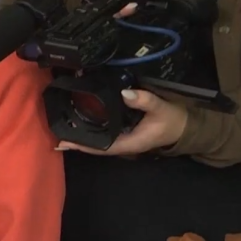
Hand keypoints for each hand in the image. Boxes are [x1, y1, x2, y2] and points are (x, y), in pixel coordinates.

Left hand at [55, 89, 187, 154]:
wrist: (184, 126)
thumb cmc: (172, 120)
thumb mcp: (160, 108)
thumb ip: (144, 101)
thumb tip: (125, 93)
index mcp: (129, 143)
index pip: (102, 147)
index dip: (83, 145)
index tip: (65, 142)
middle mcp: (123, 145)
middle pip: (96, 146)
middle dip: (77, 142)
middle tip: (56, 135)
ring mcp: (123, 140)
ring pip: (99, 141)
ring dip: (82, 137)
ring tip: (63, 130)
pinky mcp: (124, 133)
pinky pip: (105, 134)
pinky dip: (92, 130)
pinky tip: (80, 124)